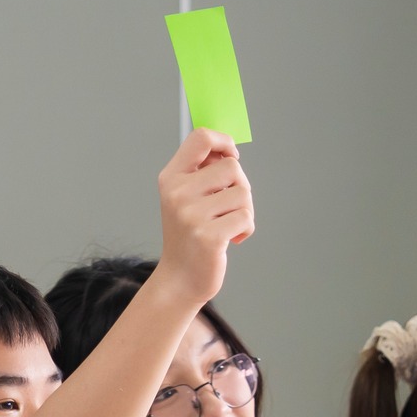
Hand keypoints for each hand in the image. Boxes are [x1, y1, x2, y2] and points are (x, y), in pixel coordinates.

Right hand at [153, 128, 255, 306]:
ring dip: (244, 210)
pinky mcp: (208, 236)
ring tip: (228, 224)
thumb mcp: (185, 197)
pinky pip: (245, 217)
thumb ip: (202, 171)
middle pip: (231, 166)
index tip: (231, 156)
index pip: (201, 138)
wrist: (179, 279)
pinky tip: (231, 239)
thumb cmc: (189, 235)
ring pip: (243, 192)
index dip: (224, 142)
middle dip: (240, 185)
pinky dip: (245, 229)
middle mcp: (177, 193)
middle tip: (229, 206)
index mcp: (171, 177)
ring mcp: (191, 215)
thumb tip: (229, 149)